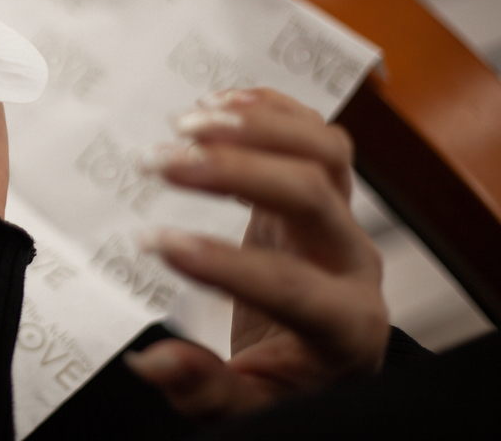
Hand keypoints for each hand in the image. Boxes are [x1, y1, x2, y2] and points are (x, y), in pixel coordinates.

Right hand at [127, 88, 388, 420]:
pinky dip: (271, 108)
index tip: (159, 245)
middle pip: (312, 193)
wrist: (321, 359)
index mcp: (345, 325)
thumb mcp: (249, 404)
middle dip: (233, 170)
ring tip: (186, 122)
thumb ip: (206, 390)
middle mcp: (352, 262)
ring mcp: (342, 221)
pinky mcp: (322, 191)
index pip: (290, 283)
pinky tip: (218, 102)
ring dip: (255, 126)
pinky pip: (316, 134)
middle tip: (161, 163)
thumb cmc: (287, 381)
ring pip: (325, 151)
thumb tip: (154, 361)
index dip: (223, 262)